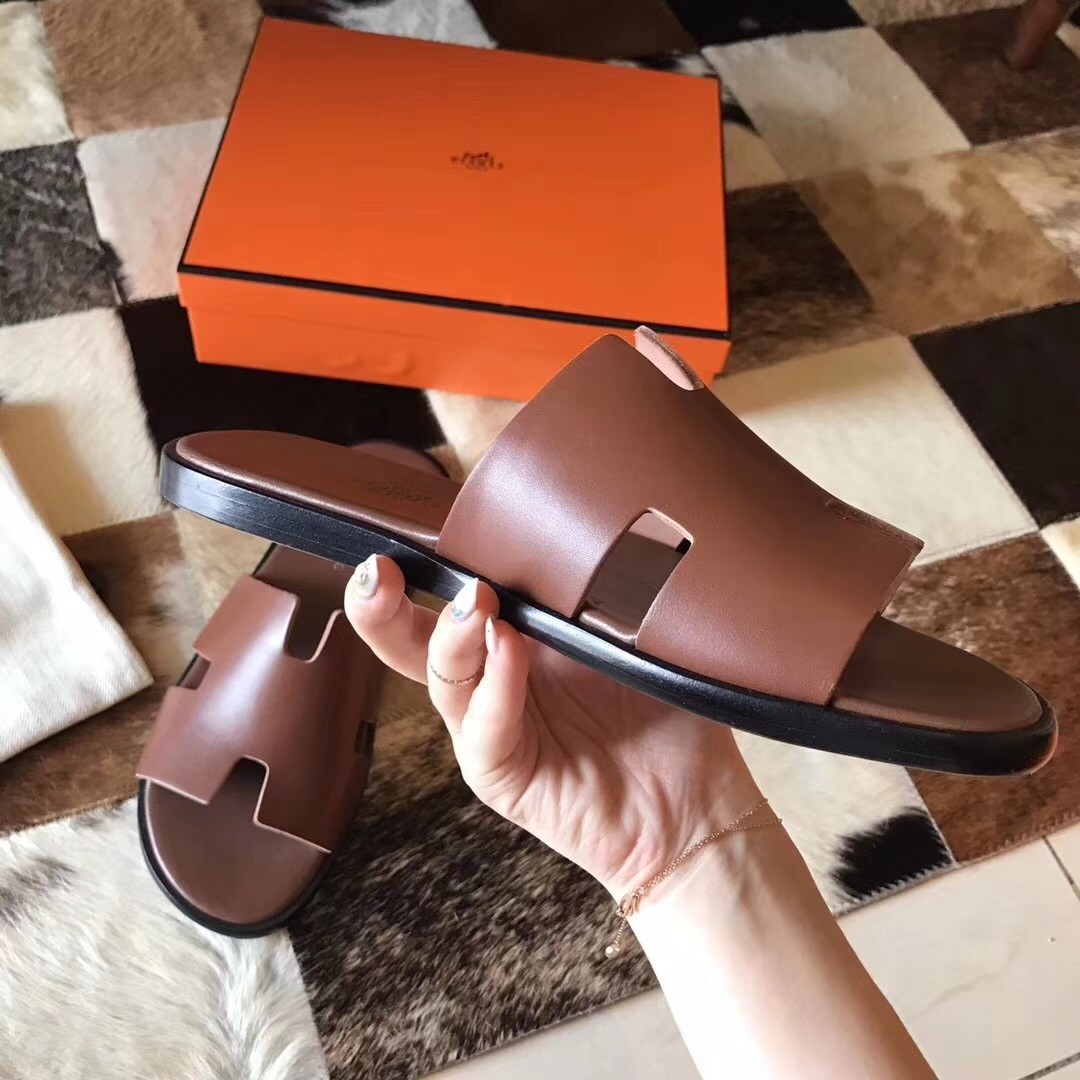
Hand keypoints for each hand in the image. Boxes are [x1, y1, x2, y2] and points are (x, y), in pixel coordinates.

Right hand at [344, 556, 762, 896]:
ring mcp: (492, 725)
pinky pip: (486, 731)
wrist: (694, 804)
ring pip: (443, 681)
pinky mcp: (504, 774)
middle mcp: (491, 676)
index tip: (410, 529)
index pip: (452, 591)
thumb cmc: (664, 709)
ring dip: (450, 638)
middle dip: (382, 604)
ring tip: (473, 606)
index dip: (424, 561)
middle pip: (413, 639)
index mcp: (514, 633)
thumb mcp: (635, 632)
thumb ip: (600, 586)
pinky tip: (509, 656)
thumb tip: (588, 516)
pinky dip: (495, 692)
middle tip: (380, 572)